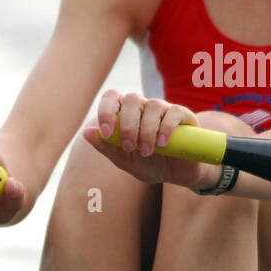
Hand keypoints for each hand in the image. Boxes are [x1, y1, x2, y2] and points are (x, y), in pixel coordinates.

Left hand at [82, 90, 217, 191]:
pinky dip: (166, 127)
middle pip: (132, 99)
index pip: (112, 97)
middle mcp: (144, 106)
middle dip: (128, 125)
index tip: (107, 132)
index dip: (106, 110)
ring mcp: (164, 109)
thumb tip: (86, 132)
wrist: (177, 174)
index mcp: (126, 113)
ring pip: (153, 106)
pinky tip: (163, 144)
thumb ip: (106, 146)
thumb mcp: (124, 160)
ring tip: (147, 152)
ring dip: (147, 131)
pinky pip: (173, 112)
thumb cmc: (149, 164)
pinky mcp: (183, 115)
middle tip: (129, 147)